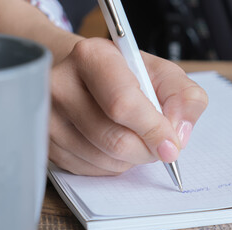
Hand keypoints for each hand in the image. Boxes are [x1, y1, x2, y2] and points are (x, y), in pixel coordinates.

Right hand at [49, 38, 207, 175]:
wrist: (85, 74)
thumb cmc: (126, 73)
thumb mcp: (163, 74)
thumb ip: (185, 97)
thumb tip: (179, 135)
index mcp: (92, 57)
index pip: (123, 104)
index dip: (153, 130)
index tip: (172, 145)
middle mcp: (60, 85)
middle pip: (115, 139)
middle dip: (147, 149)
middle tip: (158, 143)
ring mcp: (47, 116)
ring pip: (104, 160)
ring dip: (132, 158)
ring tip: (134, 135)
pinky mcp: (46, 142)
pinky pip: (90, 170)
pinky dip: (113, 164)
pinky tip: (114, 143)